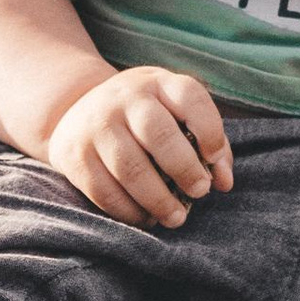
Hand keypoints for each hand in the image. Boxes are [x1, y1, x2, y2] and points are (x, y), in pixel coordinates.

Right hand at [40, 65, 232, 227]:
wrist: (79, 109)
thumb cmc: (144, 117)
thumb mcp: (174, 112)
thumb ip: (207, 141)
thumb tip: (224, 182)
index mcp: (157, 83)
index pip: (190, 97)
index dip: (209, 129)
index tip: (214, 157)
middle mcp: (124, 98)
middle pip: (158, 134)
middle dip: (184, 169)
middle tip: (200, 192)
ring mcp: (96, 125)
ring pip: (130, 168)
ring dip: (158, 200)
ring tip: (176, 217)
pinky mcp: (74, 155)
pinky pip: (104, 190)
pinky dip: (129, 211)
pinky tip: (146, 217)